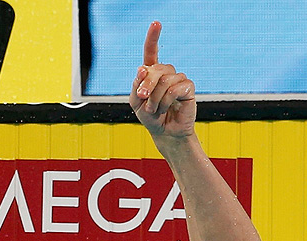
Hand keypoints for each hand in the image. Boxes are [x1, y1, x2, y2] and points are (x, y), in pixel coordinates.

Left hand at [129, 22, 196, 137]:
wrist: (164, 132)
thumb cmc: (150, 117)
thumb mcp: (135, 102)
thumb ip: (136, 85)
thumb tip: (143, 68)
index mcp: (151, 73)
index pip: (152, 52)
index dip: (153, 37)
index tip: (156, 23)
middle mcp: (166, 73)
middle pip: (156, 68)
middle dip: (146, 83)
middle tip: (141, 97)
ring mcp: (178, 79)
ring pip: (165, 79)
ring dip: (155, 97)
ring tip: (154, 109)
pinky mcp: (188, 88)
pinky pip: (176, 88)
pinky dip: (167, 100)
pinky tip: (166, 108)